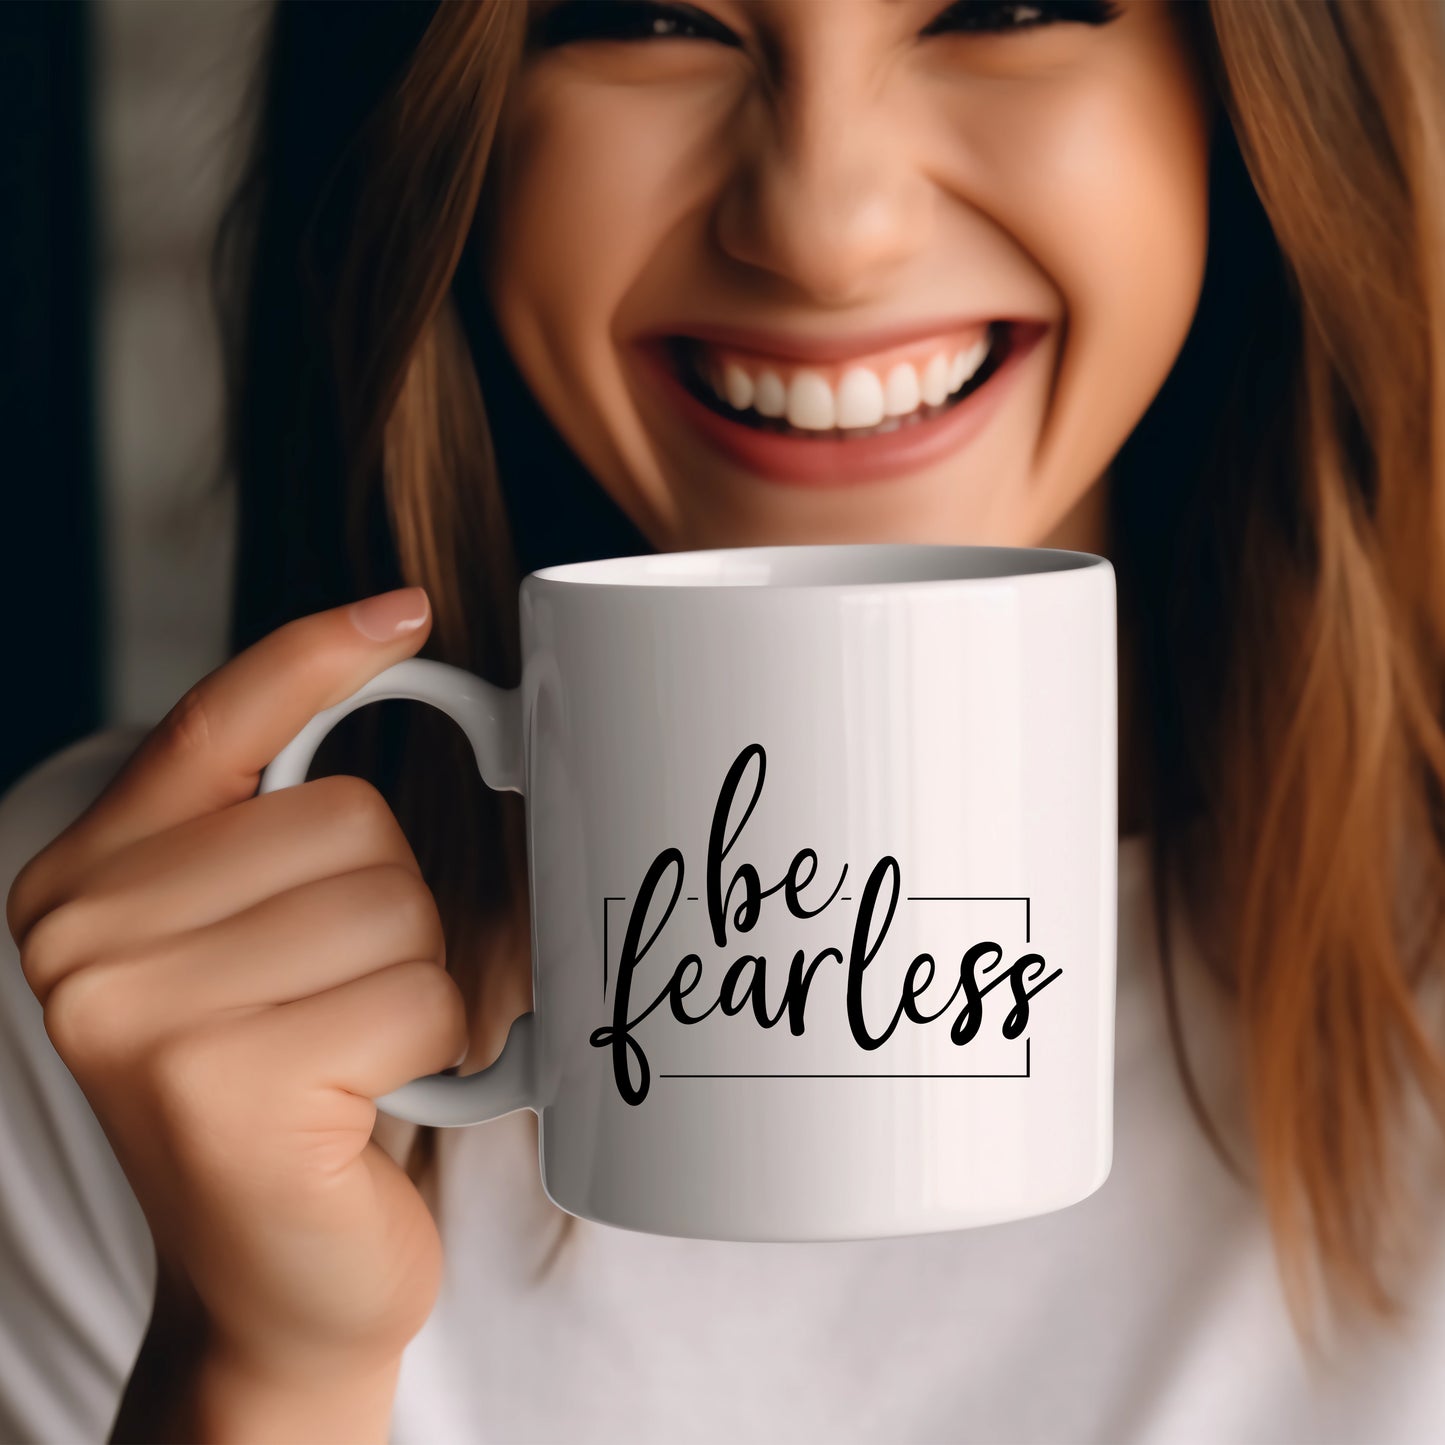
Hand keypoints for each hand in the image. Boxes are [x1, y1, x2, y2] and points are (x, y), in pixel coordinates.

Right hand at [6, 587, 466, 1379]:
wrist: (280, 1283)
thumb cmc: (301, 1091)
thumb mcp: (276, 942)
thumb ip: (300, 833)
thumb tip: (429, 685)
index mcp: (88, 879)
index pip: (214, 722)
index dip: (316, 656)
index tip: (406, 611)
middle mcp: (82, 934)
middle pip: (350, 817)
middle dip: (393, 912)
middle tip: (340, 1004)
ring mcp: (134, 1009)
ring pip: (396, 902)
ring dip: (416, 983)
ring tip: (351, 1055)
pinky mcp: (215, 1086)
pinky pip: (417, 997)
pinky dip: (435, 1048)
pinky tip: (365, 1104)